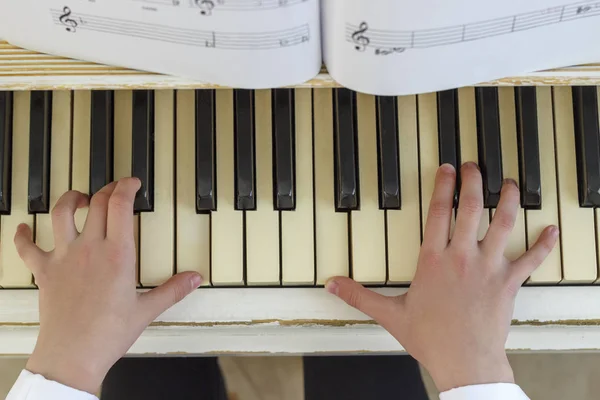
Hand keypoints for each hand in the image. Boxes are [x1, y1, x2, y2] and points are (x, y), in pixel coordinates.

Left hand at [14, 178, 201, 393]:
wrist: (73, 355)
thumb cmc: (108, 334)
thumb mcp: (147, 310)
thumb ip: (173, 290)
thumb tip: (194, 278)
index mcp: (117, 254)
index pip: (120, 205)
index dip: (126, 187)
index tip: (132, 183)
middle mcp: (89, 249)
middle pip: (96, 203)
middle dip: (108, 190)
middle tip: (116, 191)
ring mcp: (63, 257)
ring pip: (61, 213)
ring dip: (71, 200)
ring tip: (79, 199)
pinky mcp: (44, 271)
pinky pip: (26, 247)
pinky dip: (23, 235)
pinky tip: (23, 229)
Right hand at [325, 163, 557, 391]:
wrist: (464, 362)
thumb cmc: (431, 338)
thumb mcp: (390, 314)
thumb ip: (360, 295)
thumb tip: (334, 285)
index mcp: (434, 261)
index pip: (438, 213)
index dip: (443, 186)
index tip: (447, 169)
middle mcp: (462, 257)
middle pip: (471, 209)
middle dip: (474, 182)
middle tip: (475, 166)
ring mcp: (489, 268)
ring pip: (503, 224)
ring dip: (508, 200)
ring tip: (509, 184)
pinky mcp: (508, 283)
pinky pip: (530, 259)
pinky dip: (542, 244)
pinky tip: (550, 230)